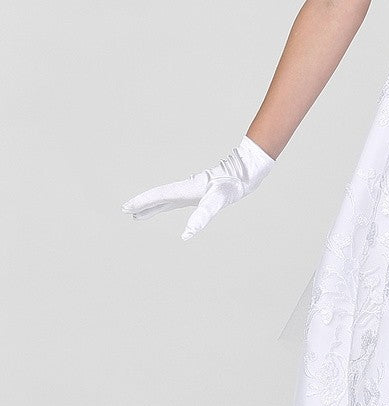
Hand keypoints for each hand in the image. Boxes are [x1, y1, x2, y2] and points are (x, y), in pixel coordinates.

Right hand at [120, 135, 275, 240]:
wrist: (245, 171)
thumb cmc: (232, 185)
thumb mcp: (218, 200)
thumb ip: (203, 215)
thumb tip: (188, 234)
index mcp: (186, 189)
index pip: (159, 195)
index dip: (142, 202)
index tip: (126, 208)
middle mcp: (185, 188)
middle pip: (158, 197)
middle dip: (142, 204)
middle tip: (126, 211)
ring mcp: (191, 191)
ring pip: (165, 200)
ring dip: (151, 207)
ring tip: (137, 216)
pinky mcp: (198, 194)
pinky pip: (175, 201)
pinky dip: (165, 206)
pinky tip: (163, 209)